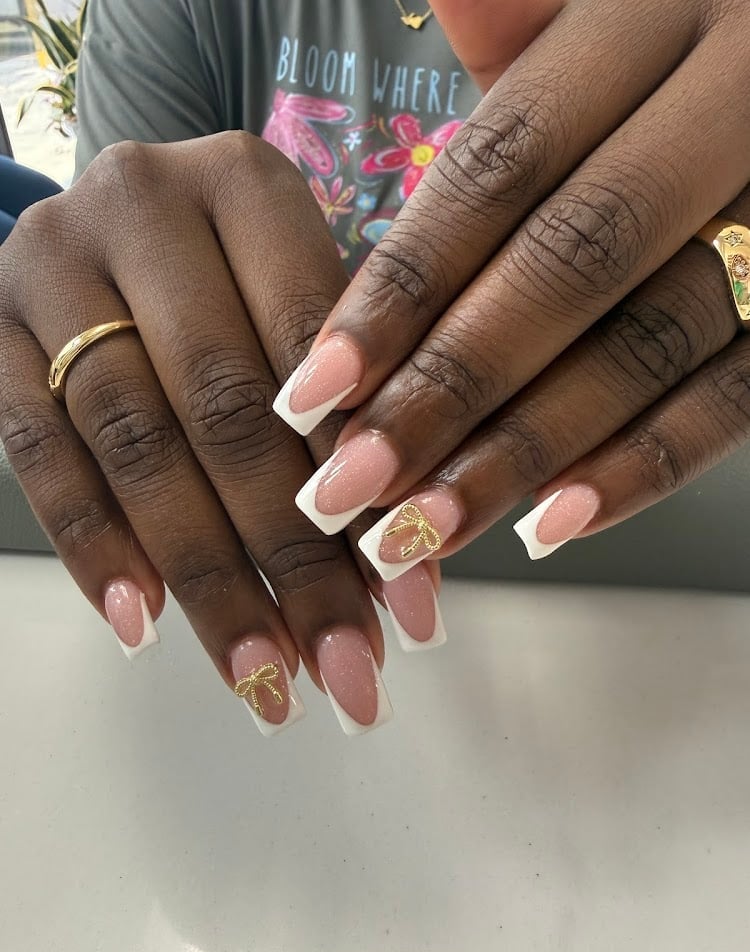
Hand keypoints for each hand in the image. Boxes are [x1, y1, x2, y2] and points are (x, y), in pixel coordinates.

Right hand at [0, 132, 409, 734]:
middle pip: (224, 406)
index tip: (401, 599)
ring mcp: (51, 264)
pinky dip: (96, 545)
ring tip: (261, 674)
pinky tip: (144, 625)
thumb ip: (358, 426)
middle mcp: (141, 203)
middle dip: (291, 556)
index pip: (313, 351)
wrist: (111, 231)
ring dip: (205, 577)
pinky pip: (37, 451)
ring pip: (136, 443)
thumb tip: (411, 589)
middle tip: (343, 667)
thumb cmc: (237, 280)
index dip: (357, 480)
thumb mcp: (305, 310)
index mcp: (245, 183)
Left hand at [274, 0, 749, 576]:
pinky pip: (735, 395)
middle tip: (353, 490)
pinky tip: (550, 525)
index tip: (316, 391)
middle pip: (569, 266)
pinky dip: (643, 467)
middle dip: (449, 392)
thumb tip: (445, 6)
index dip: (401, 289)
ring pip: (648, 344)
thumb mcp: (579, 27)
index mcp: (649, 22)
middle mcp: (731, 104)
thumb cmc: (646, 67)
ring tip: (428, 527)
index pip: (500, 172)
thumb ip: (510, 29)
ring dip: (528, 451)